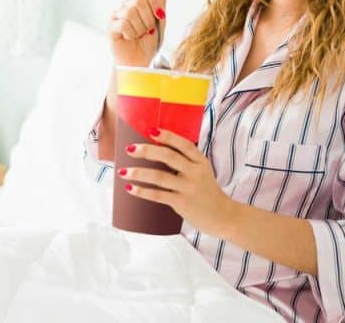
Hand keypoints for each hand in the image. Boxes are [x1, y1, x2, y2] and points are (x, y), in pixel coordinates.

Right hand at [107, 0, 166, 67]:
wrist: (139, 61)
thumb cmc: (148, 42)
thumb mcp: (160, 21)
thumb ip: (160, 2)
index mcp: (137, 1)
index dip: (155, 0)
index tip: (159, 14)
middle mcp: (125, 5)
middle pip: (139, 1)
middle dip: (149, 18)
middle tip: (148, 30)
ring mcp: (116, 16)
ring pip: (131, 13)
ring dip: (140, 28)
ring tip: (139, 35)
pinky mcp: (111, 27)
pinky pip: (124, 24)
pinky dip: (131, 34)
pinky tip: (129, 38)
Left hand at [120, 127, 239, 237]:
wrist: (222, 215)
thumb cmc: (207, 191)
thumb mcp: (202, 170)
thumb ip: (185, 161)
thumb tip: (156, 149)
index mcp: (200, 161)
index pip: (183, 144)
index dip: (167, 136)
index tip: (150, 130)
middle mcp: (195, 173)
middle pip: (168, 157)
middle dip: (146, 151)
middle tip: (129, 149)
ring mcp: (188, 188)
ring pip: (159, 177)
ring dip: (138, 173)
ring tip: (122, 171)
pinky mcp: (182, 203)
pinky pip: (158, 195)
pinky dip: (142, 191)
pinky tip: (130, 188)